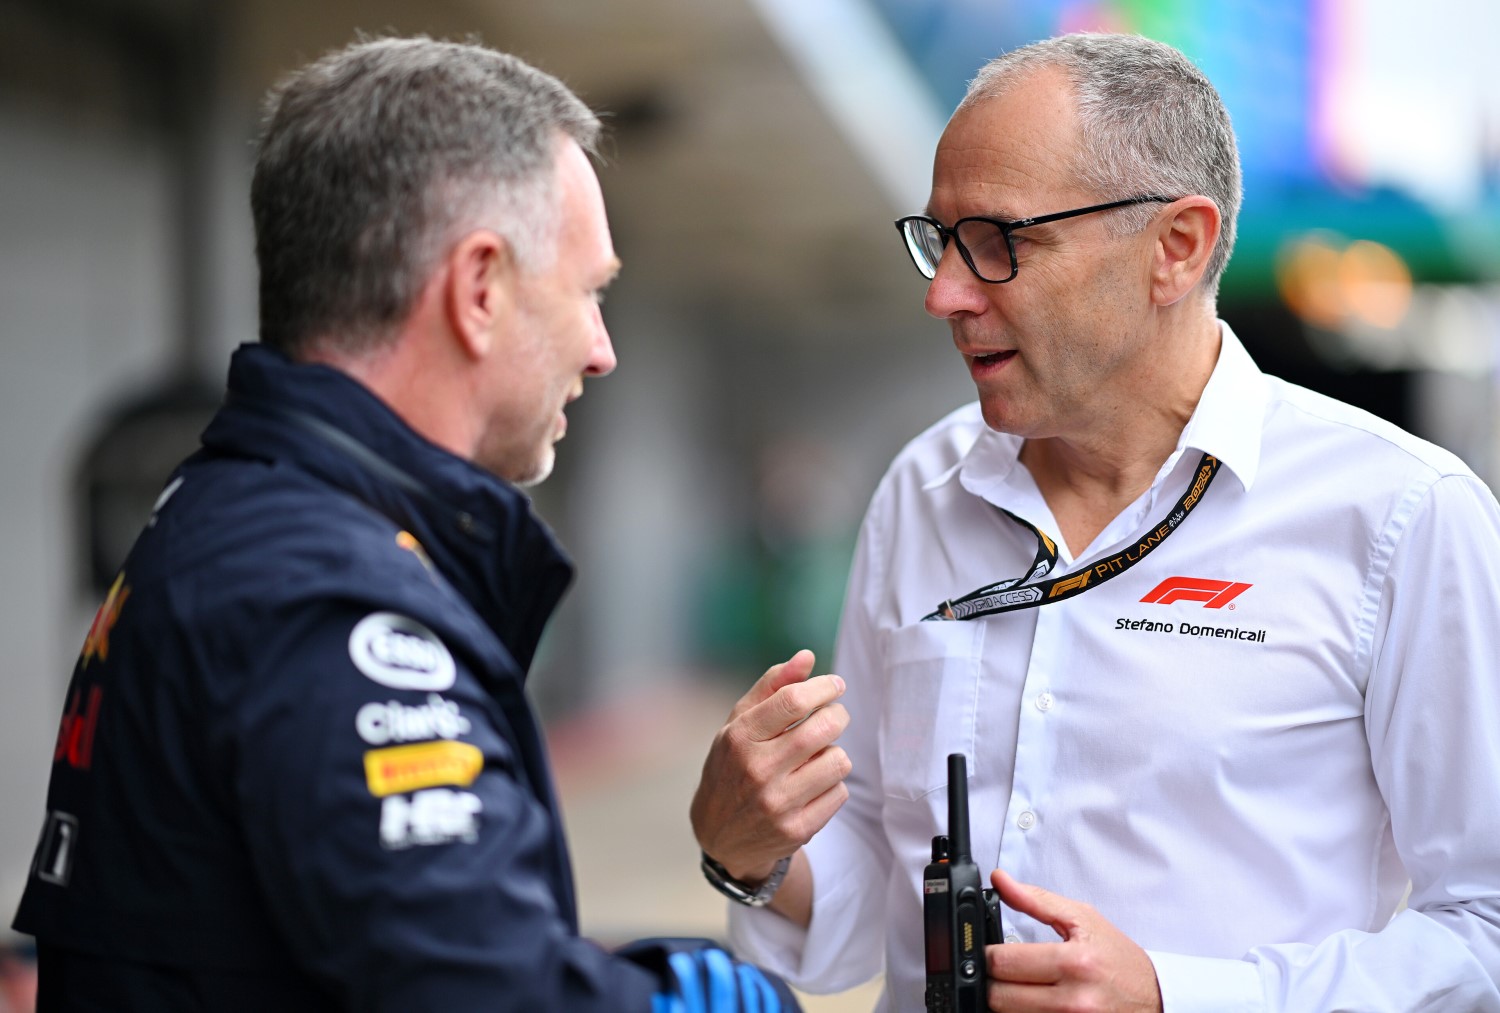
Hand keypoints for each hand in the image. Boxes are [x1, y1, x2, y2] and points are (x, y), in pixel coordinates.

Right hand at [690, 650, 849, 881]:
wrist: (720, 835)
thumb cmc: (734, 767)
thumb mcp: (739, 724)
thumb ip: (772, 687)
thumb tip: (807, 657)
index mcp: (740, 738)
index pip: (793, 701)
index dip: (823, 687)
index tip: (835, 685)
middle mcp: (757, 770)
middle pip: (822, 729)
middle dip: (838, 715)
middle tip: (834, 716)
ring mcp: (778, 803)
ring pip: (838, 761)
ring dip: (835, 753)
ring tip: (818, 756)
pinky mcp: (797, 829)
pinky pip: (840, 793)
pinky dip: (833, 785)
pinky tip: (813, 785)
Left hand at [986, 869, 1161, 1012]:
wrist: (1155, 997)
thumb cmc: (1119, 958)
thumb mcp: (1083, 918)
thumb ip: (1036, 900)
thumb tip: (1000, 880)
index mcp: (1074, 962)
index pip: (1004, 962)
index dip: (987, 954)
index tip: (990, 951)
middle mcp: (1073, 1000)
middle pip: (999, 996)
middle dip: (993, 981)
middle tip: (1003, 971)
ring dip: (1006, 1002)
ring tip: (1020, 986)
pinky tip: (1032, 1002)